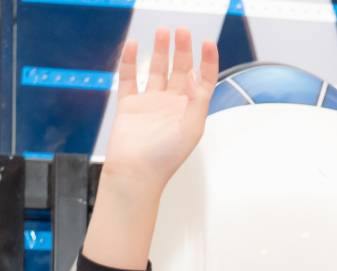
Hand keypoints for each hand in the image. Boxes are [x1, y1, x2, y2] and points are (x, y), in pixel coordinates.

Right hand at [102, 26, 219, 188]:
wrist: (135, 173)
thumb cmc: (165, 159)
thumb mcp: (191, 128)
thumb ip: (197, 99)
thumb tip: (196, 74)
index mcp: (190, 110)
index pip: (203, 80)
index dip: (207, 61)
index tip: (207, 43)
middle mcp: (172, 105)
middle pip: (181, 69)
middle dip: (183, 49)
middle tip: (182, 31)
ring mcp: (150, 103)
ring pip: (157, 70)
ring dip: (161, 50)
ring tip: (162, 32)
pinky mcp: (130, 105)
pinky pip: (130, 78)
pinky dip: (131, 61)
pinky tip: (134, 46)